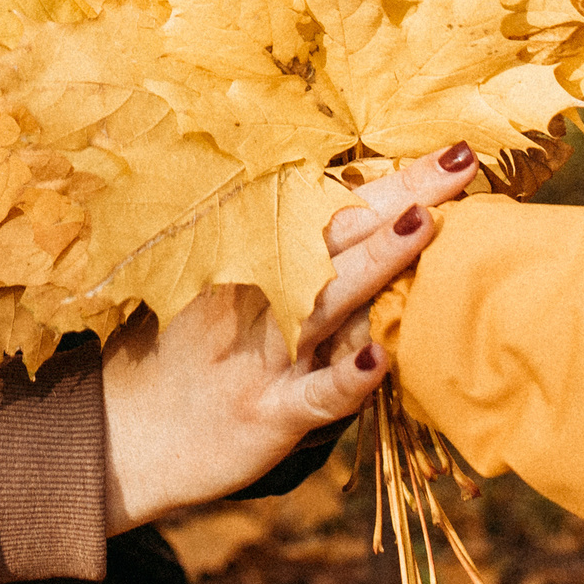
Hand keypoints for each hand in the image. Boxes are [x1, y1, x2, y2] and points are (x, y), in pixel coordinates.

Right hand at [101, 142, 479, 530]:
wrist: (122, 436)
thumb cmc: (190, 352)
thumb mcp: (229, 286)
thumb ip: (292, 249)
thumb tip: (381, 209)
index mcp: (255, 254)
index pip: (334, 204)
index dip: (394, 176)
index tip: (454, 148)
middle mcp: (261, 293)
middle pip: (337, 235)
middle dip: (400, 196)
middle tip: (461, 161)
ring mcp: (265, 355)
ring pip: (329, 301)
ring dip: (377, 263)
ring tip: (425, 224)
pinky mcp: (266, 413)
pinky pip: (313, 395)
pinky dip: (346, 379)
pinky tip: (381, 361)